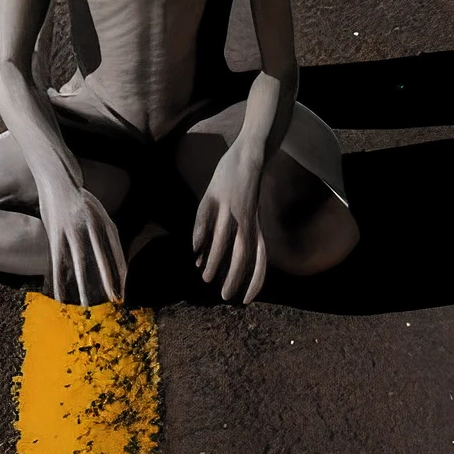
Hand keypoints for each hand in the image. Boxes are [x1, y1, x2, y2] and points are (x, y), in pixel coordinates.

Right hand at [39, 177, 126, 306]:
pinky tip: (59, 293)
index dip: (120, 272)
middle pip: (102, 259)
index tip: (123, 290)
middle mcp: (91, 226)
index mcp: (105, 221)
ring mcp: (72, 229)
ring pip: (80, 263)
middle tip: (115, 301)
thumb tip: (112, 255)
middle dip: (108, 282)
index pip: (117, 251)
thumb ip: (104, 231)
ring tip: (84, 305)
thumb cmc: (79, 197)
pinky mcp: (55, 232)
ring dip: (83, 286)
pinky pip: (57, 260)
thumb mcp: (98, 211)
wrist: (58, 177)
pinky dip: (58, 279)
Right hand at [193, 149, 268, 304]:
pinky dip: (200, 234)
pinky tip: (194, 249)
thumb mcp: (251, 212)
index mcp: (256, 224)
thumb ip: (242, 234)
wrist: (251, 153)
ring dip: (215, 259)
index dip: (255, 281)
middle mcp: (246, 218)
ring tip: (205, 276)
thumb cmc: (247, 188)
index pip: (260, 258)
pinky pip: (206, 217)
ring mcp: (230, 206)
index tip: (245, 300)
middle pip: (242, 253)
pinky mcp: (216, 194)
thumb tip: (219, 257)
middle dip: (234, 276)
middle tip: (224, 296)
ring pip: (223, 238)